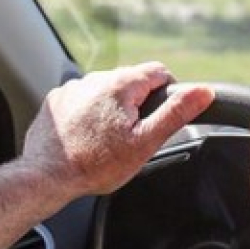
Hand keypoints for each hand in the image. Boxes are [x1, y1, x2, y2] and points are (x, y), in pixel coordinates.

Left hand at [21, 62, 213, 198]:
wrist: (46, 176)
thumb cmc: (96, 164)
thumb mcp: (145, 142)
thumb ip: (175, 113)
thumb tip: (203, 91)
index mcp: (121, 84)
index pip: (159, 72)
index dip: (168, 93)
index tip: (160, 117)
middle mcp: (96, 78)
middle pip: (131, 82)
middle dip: (137, 104)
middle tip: (133, 136)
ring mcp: (73, 88)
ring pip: (105, 91)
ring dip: (111, 108)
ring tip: (106, 141)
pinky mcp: (56, 100)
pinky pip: (82, 100)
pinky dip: (87, 114)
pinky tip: (85, 138)